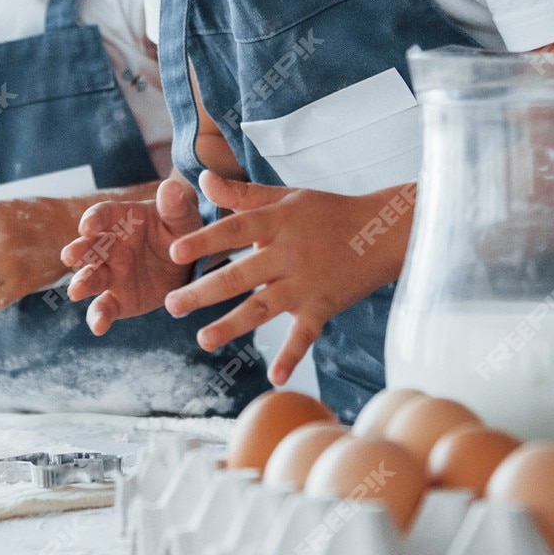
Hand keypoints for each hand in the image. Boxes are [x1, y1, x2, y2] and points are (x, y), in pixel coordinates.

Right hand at [61, 178, 204, 335]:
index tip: (87, 226)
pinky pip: (104, 307)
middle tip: (70, 256)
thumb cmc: (181, 232)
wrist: (188, 264)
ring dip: (81, 282)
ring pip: (91, 277)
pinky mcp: (118, 299)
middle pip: (90, 246)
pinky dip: (98, 317)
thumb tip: (171, 187)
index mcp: (122, 220)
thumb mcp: (183, 219)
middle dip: (79, 251)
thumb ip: (176, 207)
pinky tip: (98, 327)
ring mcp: (111, 273)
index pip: (102, 215)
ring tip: (76, 291)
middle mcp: (110, 246)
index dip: (93, 219)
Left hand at [165, 171, 413, 385]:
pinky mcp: (322, 306)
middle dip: (203, 292)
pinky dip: (292, 355)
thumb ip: (242, 194)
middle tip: (171, 305)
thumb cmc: (328, 213)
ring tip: (204, 339)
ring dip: (232, 325)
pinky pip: (305, 334)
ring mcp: (305, 283)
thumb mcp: (286, 197)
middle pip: (240, 275)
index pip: (235, 230)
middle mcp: (288, 254)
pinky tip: (274, 376)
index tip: (175, 251)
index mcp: (277, 223)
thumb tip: (202, 178)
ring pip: (263, 307)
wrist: (382, 232)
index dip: (205, 240)